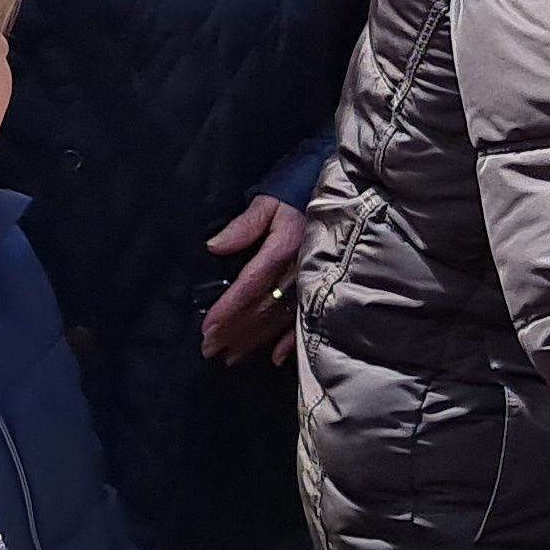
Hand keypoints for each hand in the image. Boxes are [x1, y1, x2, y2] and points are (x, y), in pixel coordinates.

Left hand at [201, 194, 308, 363]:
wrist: (341, 191)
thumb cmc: (298, 193)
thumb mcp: (268, 200)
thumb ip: (244, 225)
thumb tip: (215, 246)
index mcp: (282, 249)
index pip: (250, 285)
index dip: (228, 308)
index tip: (208, 328)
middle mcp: (298, 270)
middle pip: (262, 308)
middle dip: (234, 331)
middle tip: (210, 349)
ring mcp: (312, 282)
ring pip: (280, 318)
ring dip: (254, 340)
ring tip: (231, 357)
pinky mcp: (322, 287)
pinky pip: (306, 319)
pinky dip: (291, 341)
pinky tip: (274, 357)